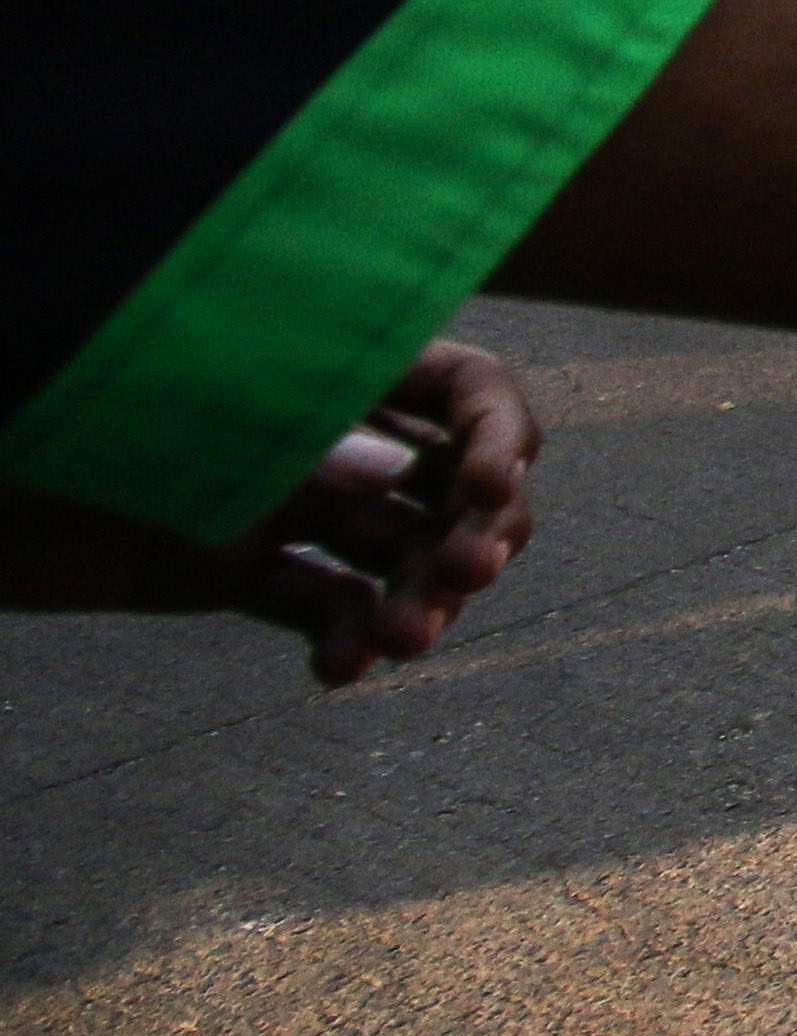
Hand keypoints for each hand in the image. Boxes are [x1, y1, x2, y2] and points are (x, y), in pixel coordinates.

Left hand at [0, 340, 548, 685]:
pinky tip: (337, 675)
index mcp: (318, 360)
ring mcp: (274, 501)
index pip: (457, 385)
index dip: (498, 435)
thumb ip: (284, 435)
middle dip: (473, 529)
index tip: (492, 493)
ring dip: (415, 598)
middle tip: (465, 580)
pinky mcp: (228, 568)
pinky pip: (313, 607)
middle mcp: (314, 427)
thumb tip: (399, 473)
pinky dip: (341, 642)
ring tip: (401, 644)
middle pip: (444, 480)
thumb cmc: (58, 406)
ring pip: (388, 554)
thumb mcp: (171, 409)